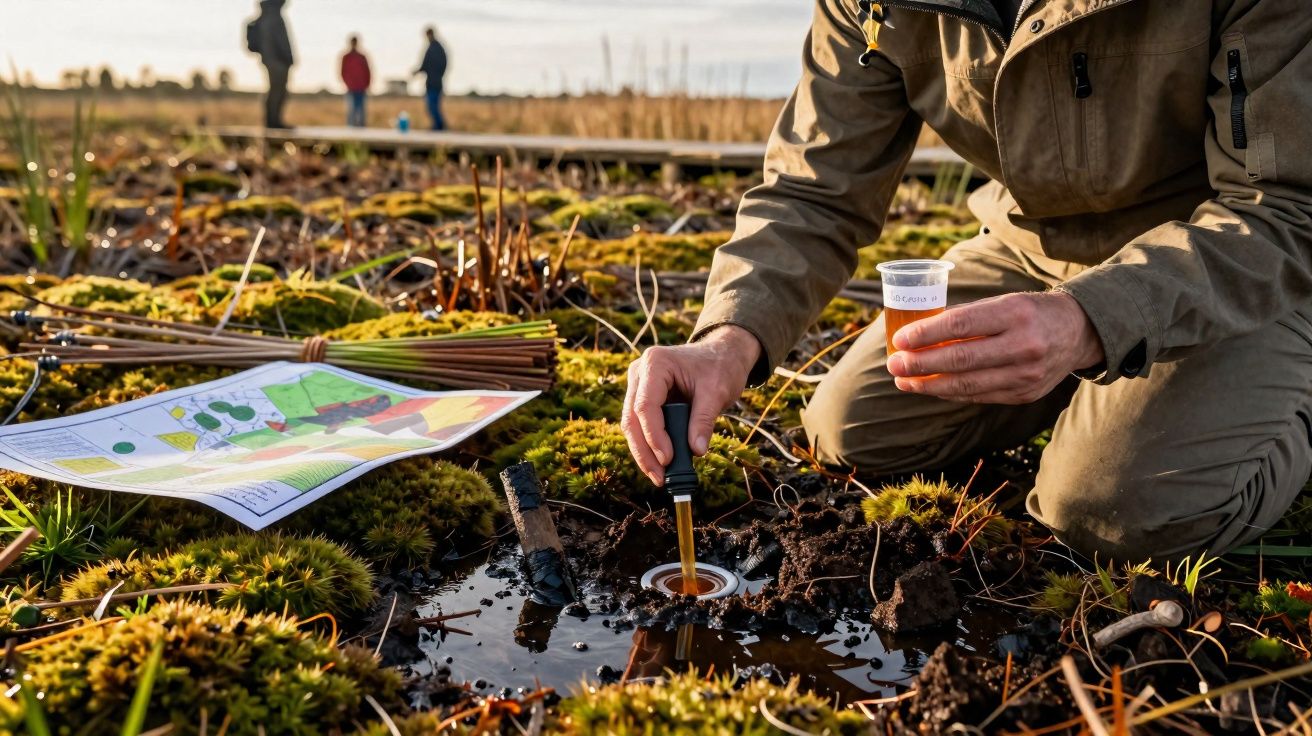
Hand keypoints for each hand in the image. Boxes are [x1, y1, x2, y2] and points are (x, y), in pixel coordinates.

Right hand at [621, 325, 760, 484]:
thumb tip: (697, 450)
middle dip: (644, 451)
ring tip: (660, 476)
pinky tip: (659, 465)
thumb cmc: (720, 366)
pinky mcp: (643, 398)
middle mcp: (639, 373)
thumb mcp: (717, 391)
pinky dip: (648, 446)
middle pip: (632, 418)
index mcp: (655, 363)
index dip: (654, 436)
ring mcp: (638, 385)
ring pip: (632, 425)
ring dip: (644, 453)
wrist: (721, 354)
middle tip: (660, 477)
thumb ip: (704, 419)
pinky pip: (640, 426)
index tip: (668, 459)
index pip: (645, 405)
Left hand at [886, 291, 1103, 403]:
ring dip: (928, 385)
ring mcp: (1026, 375)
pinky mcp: (1025, 394)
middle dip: (920, 364)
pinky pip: (978, 396)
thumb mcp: (1003, 303)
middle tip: (893, 364)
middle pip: (960, 360)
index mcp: (1015, 313)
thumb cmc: (1029, 312)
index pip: (960, 325)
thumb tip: (918, 333)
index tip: (899, 340)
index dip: (925, 335)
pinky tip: (929, 387)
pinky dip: (950, 392)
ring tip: (903, 380)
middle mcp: (1024, 345)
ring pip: (967, 384)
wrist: (1078, 332)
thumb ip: (966, 318)